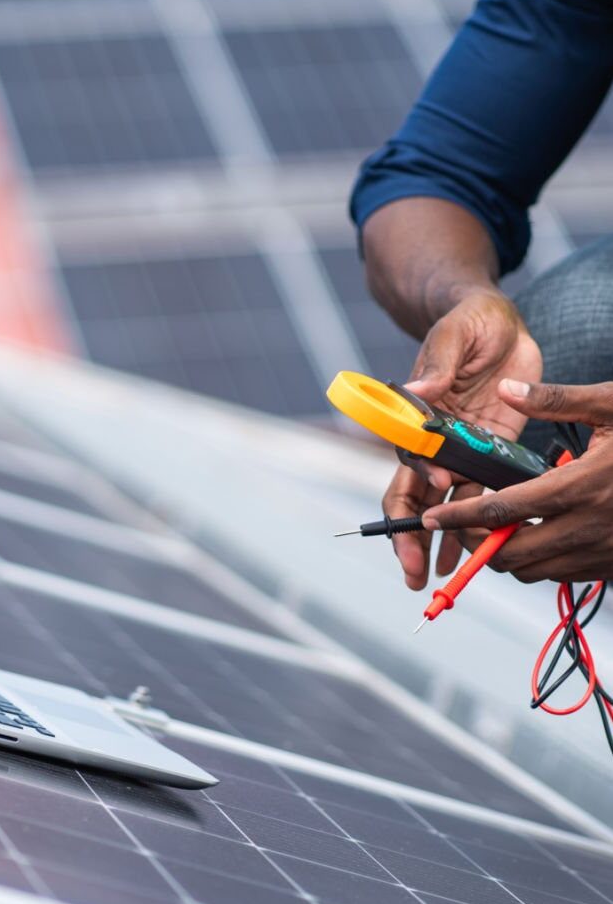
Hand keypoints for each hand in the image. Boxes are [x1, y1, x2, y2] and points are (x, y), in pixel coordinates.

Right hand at [383, 289, 541, 589]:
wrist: (497, 324)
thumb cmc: (468, 323)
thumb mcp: (455, 335)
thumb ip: (436, 366)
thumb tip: (420, 393)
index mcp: (416, 416)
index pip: (407, 456)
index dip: (419, 477)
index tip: (439, 487)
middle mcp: (432, 442)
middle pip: (413, 498)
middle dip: (410, 537)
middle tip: (414, 572)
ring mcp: (459, 452)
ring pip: (444, 508)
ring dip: (440, 545)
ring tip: (442, 580)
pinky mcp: (489, 455)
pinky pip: (479, 499)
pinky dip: (474, 530)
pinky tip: (474, 557)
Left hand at [421, 379, 612, 583]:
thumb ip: (556, 400)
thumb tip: (506, 390)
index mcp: (583, 486)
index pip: (503, 511)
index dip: (460, 517)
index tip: (431, 516)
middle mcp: (591, 527)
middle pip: (511, 555)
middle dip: (479, 545)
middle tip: (465, 524)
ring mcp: (605, 552)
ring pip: (534, 572)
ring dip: (508, 557)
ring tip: (499, 529)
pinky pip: (563, 576)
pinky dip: (541, 562)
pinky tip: (540, 534)